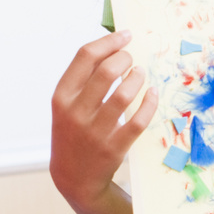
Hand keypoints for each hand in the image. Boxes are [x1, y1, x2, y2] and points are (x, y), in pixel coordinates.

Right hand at [50, 31, 157, 213]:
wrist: (74, 177)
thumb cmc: (73, 132)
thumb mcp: (66, 105)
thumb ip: (83, 78)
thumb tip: (111, 44)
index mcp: (61, 97)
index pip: (84, 57)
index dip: (109, 41)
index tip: (125, 36)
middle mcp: (75, 113)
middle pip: (106, 72)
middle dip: (125, 58)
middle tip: (131, 58)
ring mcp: (95, 132)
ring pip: (124, 95)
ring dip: (137, 78)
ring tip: (140, 74)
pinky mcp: (114, 148)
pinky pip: (138, 120)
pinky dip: (149, 103)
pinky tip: (152, 94)